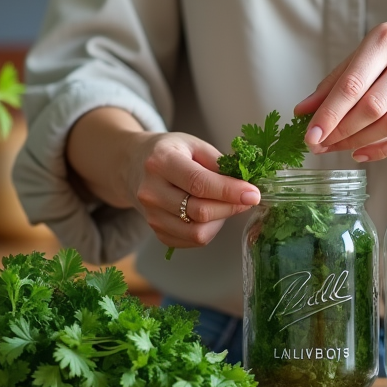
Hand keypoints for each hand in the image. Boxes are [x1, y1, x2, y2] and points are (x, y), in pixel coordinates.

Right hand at [126, 131, 261, 250]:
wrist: (132, 165)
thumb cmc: (168, 152)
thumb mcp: (193, 145)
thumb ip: (218, 163)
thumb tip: (246, 183)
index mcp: (161, 161)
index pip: (199, 183)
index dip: (230, 191)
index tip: (254, 193)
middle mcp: (151, 191)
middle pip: (199, 211)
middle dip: (231, 207)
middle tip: (247, 198)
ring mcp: (151, 215)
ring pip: (197, 232)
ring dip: (220, 221)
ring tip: (224, 204)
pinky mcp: (156, 231)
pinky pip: (191, 241)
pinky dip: (208, 230)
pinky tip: (209, 214)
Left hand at [294, 15, 386, 161]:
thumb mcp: (368, 51)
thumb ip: (336, 80)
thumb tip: (302, 110)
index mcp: (386, 40)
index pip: (352, 84)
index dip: (329, 114)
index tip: (310, 135)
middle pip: (371, 108)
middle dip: (341, 132)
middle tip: (319, 145)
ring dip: (359, 142)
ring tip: (337, 148)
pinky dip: (384, 150)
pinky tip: (363, 153)